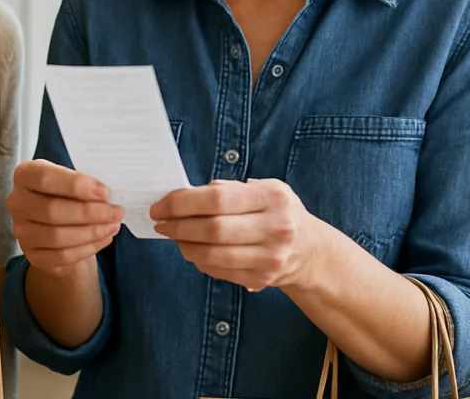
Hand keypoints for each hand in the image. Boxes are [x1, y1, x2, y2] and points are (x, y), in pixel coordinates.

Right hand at [6, 160, 124, 275]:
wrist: (59, 223)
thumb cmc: (68, 194)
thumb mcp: (73, 180)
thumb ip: (84, 183)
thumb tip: (108, 195)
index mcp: (25, 175)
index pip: (45, 178)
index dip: (76, 186)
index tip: (104, 192)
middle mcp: (17, 202)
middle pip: (51, 210)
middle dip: (89, 213)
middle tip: (116, 212)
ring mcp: (21, 230)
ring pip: (57, 236)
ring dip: (91, 232)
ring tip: (113, 226)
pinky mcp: (32, 254)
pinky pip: (61, 255)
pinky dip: (87, 248)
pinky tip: (103, 239)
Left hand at [151, 178, 319, 291]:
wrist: (309, 250)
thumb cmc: (277, 212)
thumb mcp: (263, 190)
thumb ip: (227, 190)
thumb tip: (182, 196)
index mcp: (273, 197)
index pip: (217, 199)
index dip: (182, 203)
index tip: (160, 206)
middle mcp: (276, 228)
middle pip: (213, 229)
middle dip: (178, 225)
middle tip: (160, 222)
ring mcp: (270, 257)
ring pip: (213, 254)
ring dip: (184, 245)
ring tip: (173, 236)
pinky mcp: (262, 279)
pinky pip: (219, 271)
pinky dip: (198, 260)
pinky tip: (191, 249)